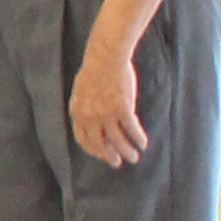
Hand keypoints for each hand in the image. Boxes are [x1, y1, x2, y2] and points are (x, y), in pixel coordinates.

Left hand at [70, 42, 147, 170]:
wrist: (106, 57)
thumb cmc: (95, 70)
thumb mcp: (82, 92)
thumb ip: (85, 108)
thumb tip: (93, 122)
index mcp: (77, 112)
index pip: (83, 139)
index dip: (93, 150)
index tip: (103, 154)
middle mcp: (90, 117)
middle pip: (99, 145)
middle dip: (109, 156)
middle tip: (117, 162)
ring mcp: (106, 114)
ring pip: (117, 141)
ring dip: (127, 152)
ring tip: (134, 158)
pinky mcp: (123, 109)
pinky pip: (132, 130)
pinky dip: (138, 138)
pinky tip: (143, 143)